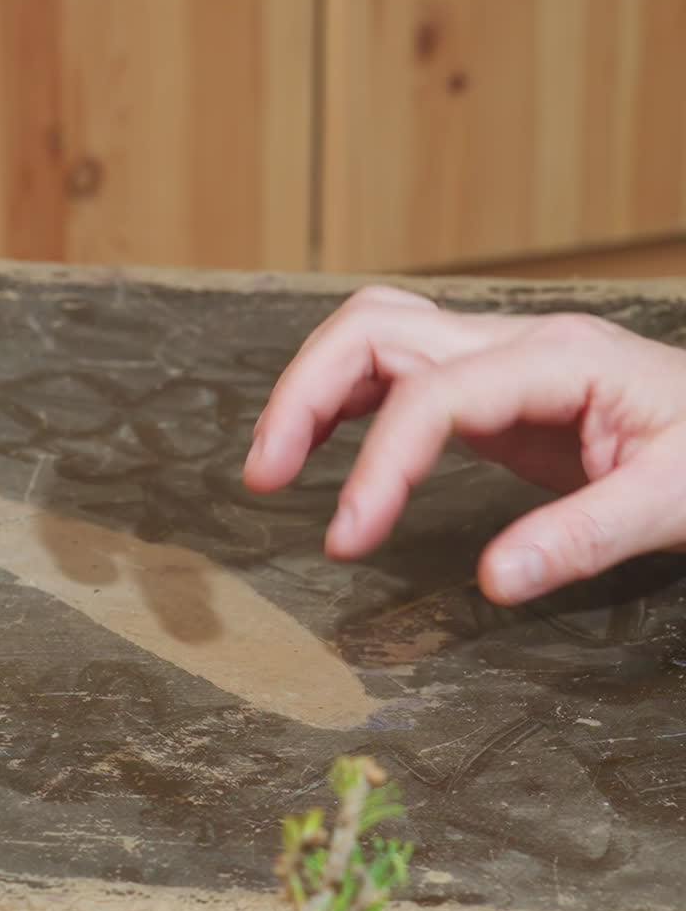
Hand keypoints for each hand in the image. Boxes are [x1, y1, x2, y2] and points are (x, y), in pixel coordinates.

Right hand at [243, 285, 685, 604]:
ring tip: (273, 464)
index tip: (347, 540)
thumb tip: (492, 581)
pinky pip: (402, 374)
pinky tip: (325, 447)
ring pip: (377, 337)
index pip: (434, 394)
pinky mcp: (495, 391)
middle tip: (265, 476)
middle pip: (378, 329)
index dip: (380, 465)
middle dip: (305, 395)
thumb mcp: (670, 501)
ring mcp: (502, 360)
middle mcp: (518, 344)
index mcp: (559, 360)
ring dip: (313, 391)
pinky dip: (348, 403)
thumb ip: (581, 539)